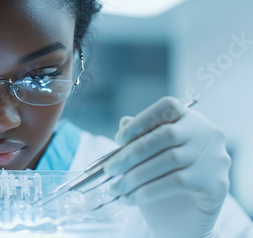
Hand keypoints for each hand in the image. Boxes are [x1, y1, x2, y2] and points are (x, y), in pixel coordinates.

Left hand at [104, 97, 229, 237]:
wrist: (185, 219)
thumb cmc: (163, 180)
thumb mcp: (149, 157)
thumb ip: (141, 137)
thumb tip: (124, 123)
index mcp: (191, 119)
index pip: (168, 106)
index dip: (141, 120)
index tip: (119, 140)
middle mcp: (207, 134)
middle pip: (165, 135)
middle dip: (131, 153)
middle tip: (109, 169)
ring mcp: (215, 157)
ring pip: (169, 160)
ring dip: (135, 176)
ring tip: (115, 188)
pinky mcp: (215, 182)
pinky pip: (176, 182)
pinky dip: (147, 191)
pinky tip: (129, 199)